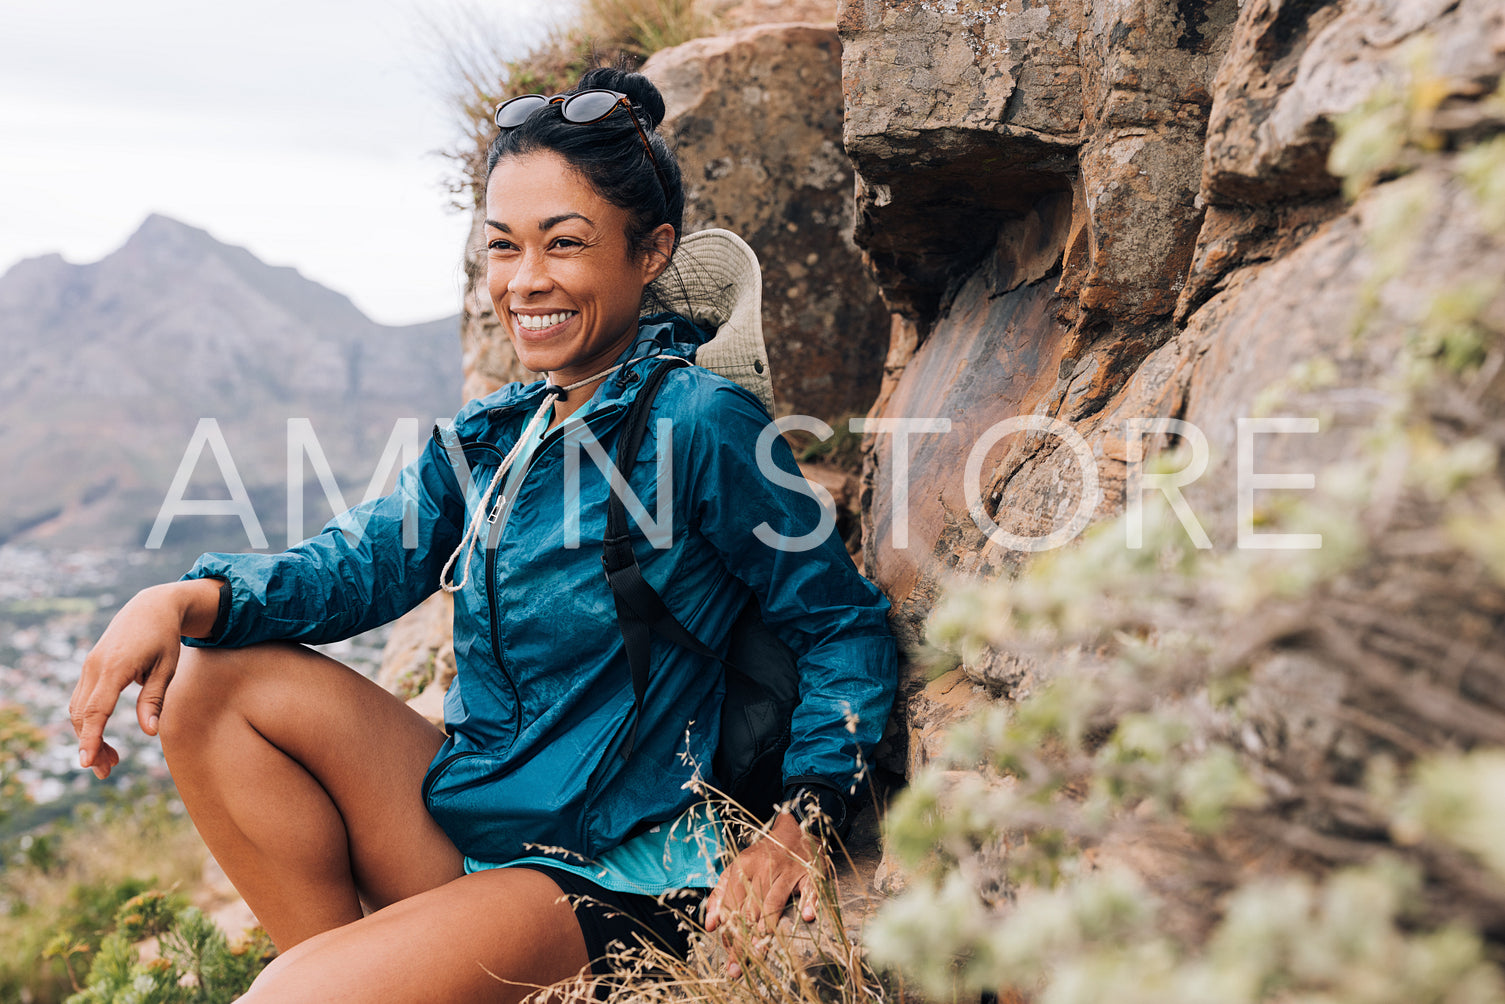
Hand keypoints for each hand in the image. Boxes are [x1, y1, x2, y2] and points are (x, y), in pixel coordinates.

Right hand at [69, 579, 220, 778]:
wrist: (151, 606)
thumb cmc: (165, 637)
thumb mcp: (167, 667)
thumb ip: (155, 699)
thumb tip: (150, 732)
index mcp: (115, 667)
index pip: (97, 709)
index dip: (91, 738)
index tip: (87, 762)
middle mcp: (95, 667)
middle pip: (83, 715)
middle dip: (91, 745)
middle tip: (107, 772)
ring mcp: (89, 667)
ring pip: (79, 710)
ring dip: (88, 737)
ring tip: (110, 761)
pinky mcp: (90, 668)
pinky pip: (83, 700)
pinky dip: (89, 722)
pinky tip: (102, 739)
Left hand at [703, 811, 826, 976]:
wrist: (793, 829)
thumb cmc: (763, 855)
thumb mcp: (737, 870)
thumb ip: (721, 895)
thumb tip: (710, 926)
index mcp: (743, 866)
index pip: (732, 904)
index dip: (729, 931)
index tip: (728, 955)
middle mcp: (763, 867)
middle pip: (749, 908)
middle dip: (743, 939)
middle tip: (739, 966)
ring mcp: (788, 869)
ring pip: (773, 901)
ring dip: (765, 928)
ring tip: (758, 951)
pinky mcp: (809, 871)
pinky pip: (810, 887)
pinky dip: (809, 901)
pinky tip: (807, 916)